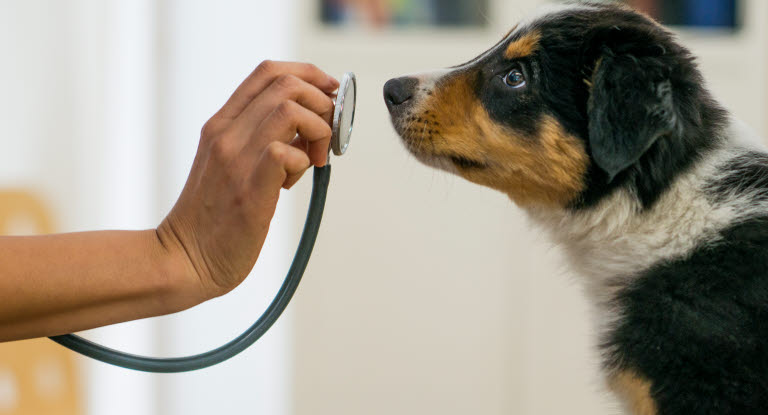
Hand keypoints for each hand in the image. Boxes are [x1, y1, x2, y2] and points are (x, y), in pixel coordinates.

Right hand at [157, 61, 338, 301]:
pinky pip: (287, 153)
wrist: (184, 259)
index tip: (329, 92)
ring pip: (290, 110)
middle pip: (286, 84)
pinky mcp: (249, 190)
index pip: (268, 72)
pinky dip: (304, 162)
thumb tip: (308, 127)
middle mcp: (225, 134)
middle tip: (326, 136)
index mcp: (221, 124)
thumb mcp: (230, 164)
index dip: (309, 73)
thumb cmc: (213, 217)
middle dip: (322, 102)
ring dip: (318, 130)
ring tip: (313, 160)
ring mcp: (235, 159)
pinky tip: (292, 184)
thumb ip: (261, 140)